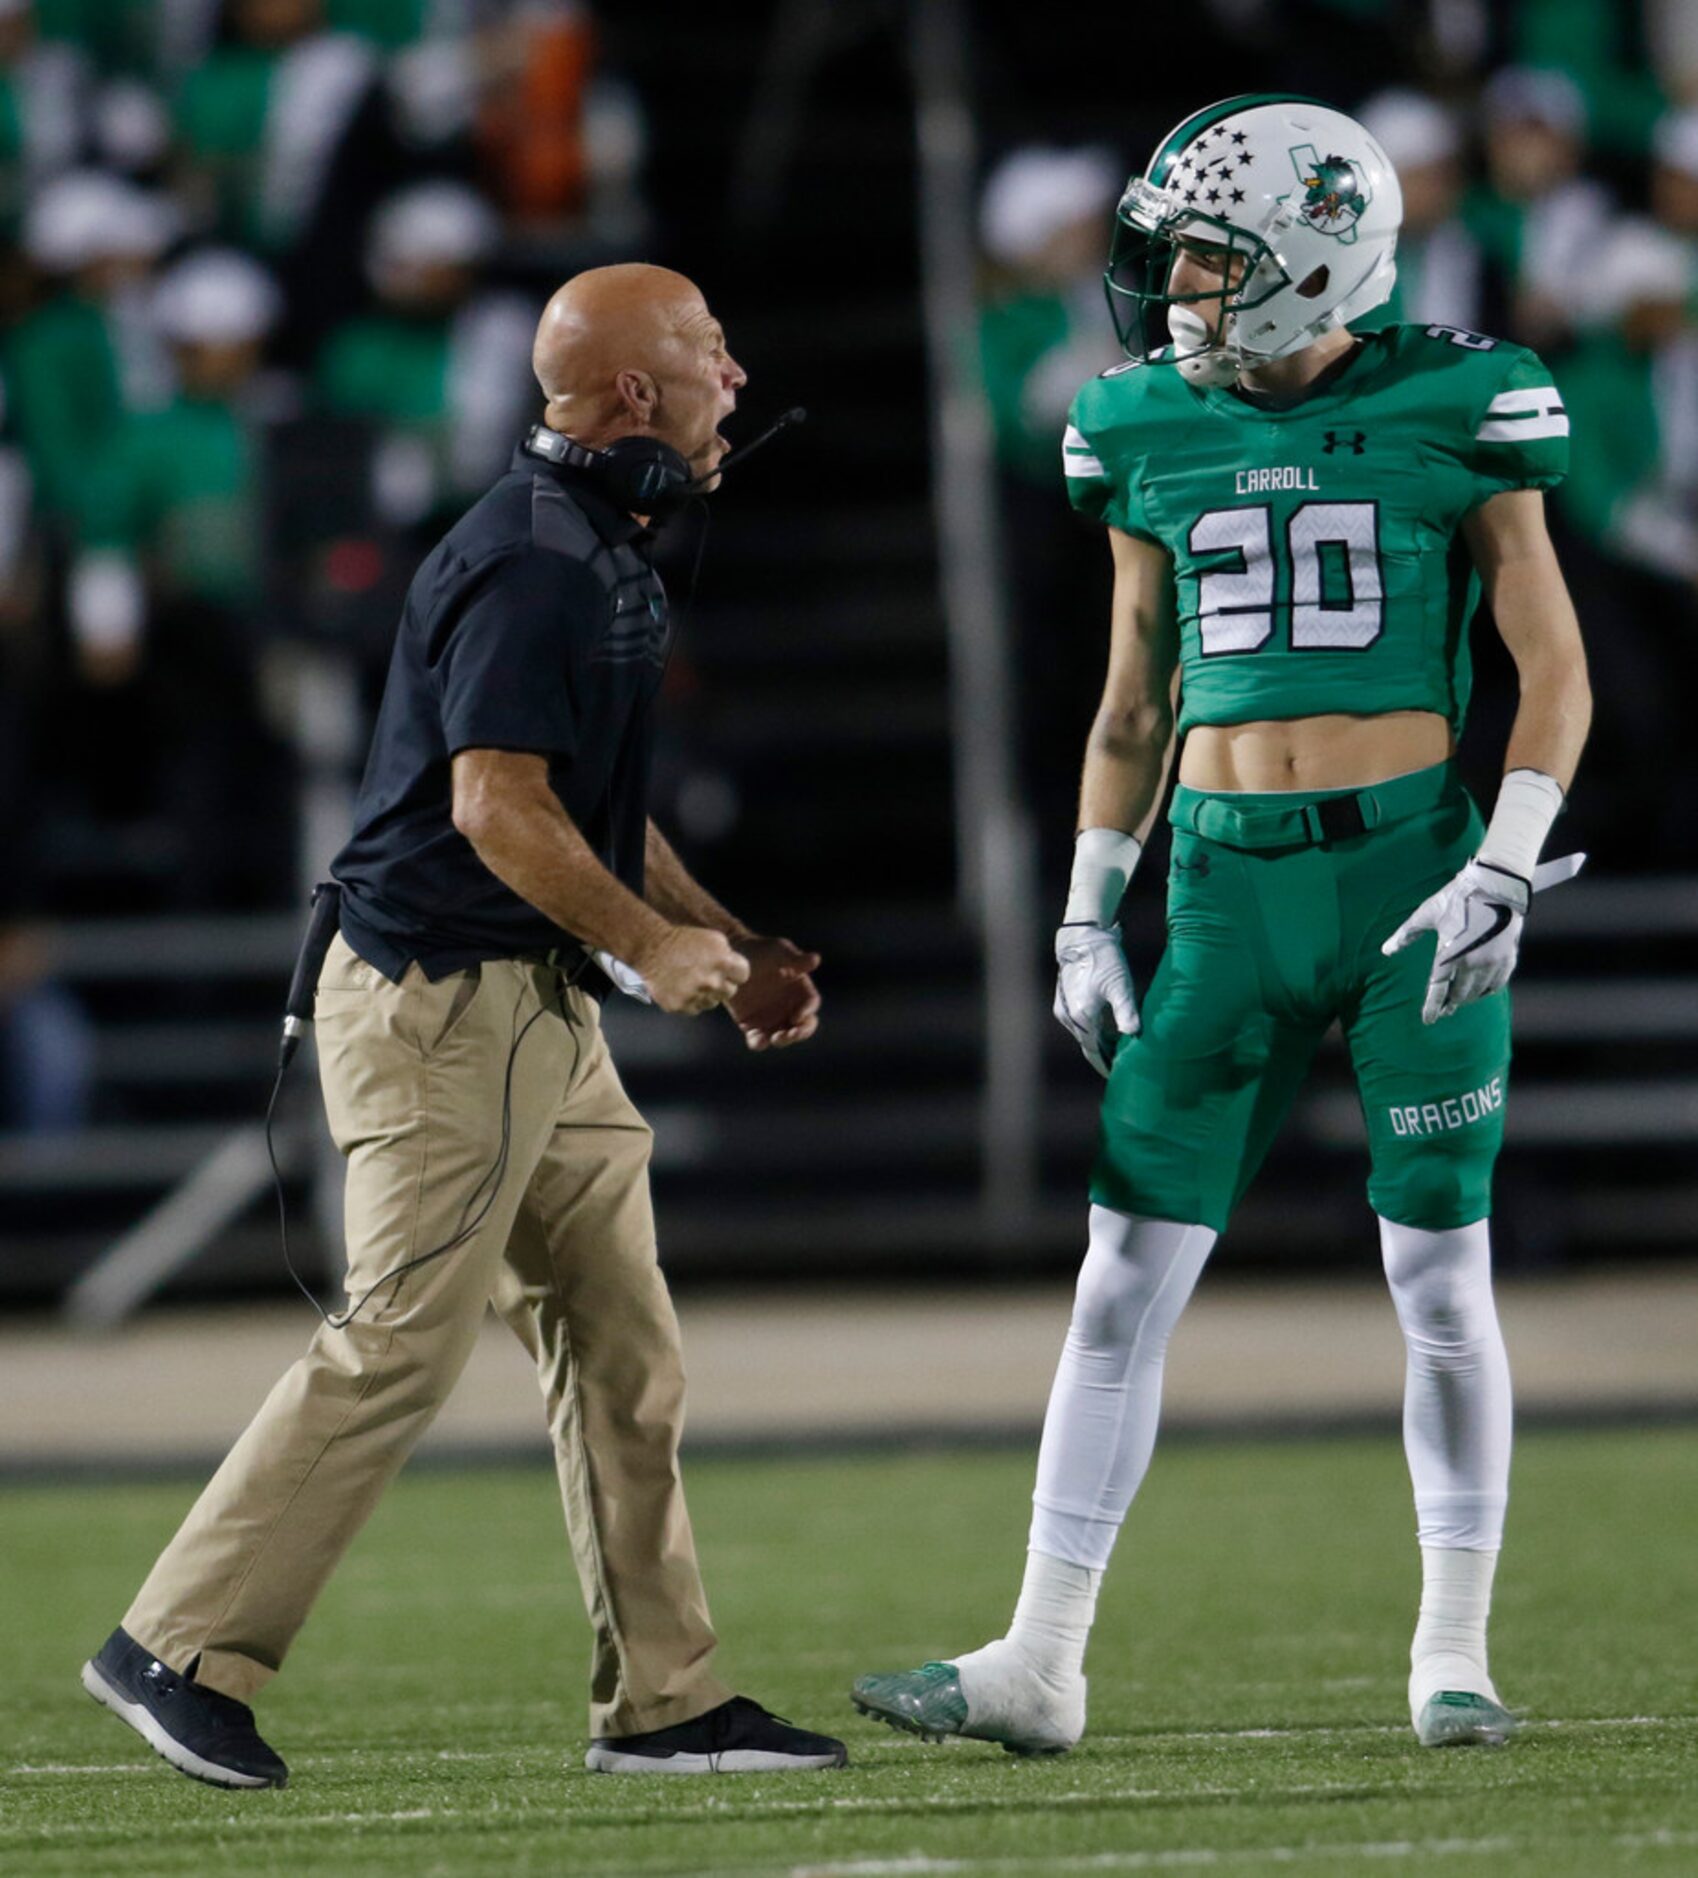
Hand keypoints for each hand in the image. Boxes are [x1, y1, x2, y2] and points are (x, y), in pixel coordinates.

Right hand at [633, 924, 749, 1015]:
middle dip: (722, 983)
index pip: (743, 975)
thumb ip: (729, 955)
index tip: (727, 969)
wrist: (651, 949)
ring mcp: (695, 996)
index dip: (735, 971)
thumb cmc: (683, 941)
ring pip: (713, 1002)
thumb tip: (736, 970)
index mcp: (723, 962)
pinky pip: (695, 1009)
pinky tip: (682, 987)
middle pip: (730, 992)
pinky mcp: (680, 1006)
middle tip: (707, 974)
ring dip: (706, 994)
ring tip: (692, 980)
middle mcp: (711, 982)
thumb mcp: (713, 939)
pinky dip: (691, 1000)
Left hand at [727, 934, 821, 1049]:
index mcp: (800, 989)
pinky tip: (756, 1039)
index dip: (807, 1012)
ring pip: (783, 1036)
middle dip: (800, 1033)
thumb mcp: (778, 950)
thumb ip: (795, 959)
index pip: (811, 1004)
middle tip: (791, 1034)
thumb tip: (816, 959)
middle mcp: (789, 1006)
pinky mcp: (752, 1025)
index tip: (797, 1016)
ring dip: (782, 1040)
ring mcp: (772, 1017)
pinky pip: (759, 1039)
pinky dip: (759, 1042)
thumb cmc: (759, 949)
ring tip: (775, 1038)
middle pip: (803, 1025)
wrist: (730, 956)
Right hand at [1054, 923, 1138, 1076]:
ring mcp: (1064, 1010)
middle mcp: (1069, 1017)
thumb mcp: (1120, 986)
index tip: (1117, 1076)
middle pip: (1088, 1045)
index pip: (1094, 1051)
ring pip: (1083, 1034)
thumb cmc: (1104, 959)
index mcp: (1082, 1017)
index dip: (1106, 1065)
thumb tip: (1134, 1034)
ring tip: (1117, 1049)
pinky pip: (1079, 1024)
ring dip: (1098, 1043)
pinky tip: (1106, 1029)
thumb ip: (1126, 1012)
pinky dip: (1092, 1030)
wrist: (1081, 937)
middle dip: (1104, 1056)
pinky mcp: (1063, 1001)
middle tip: (1121, 1065)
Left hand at [1382, 853, 1584, 1024]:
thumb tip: (1386, 950)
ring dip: (1467, 998)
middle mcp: (1472, 962)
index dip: (1433, 1007)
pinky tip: (1481, 991)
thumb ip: (1406, 934)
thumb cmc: (1457, 898)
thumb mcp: (1427, 914)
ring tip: (1460, 1000)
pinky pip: (1497, 984)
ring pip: (1478, 992)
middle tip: (1444, 1009)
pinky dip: (1487, 990)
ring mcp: (1493, 962)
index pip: (1438, 989)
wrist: (1496, 886)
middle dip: (1450, 1003)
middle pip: (1459, 994)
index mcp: (1449, 954)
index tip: (1429, 1020)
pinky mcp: (1508, 957)